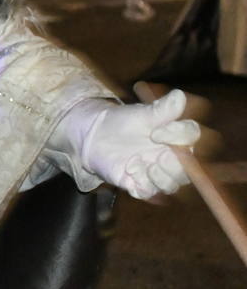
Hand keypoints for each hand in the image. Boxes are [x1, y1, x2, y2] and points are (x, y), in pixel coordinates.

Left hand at [67, 90, 200, 199]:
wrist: (96, 135)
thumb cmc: (124, 122)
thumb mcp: (141, 114)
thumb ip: (162, 110)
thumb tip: (179, 96)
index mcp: (177, 137)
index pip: (192, 137)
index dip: (179, 136)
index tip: (156, 132)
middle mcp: (173, 158)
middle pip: (188, 169)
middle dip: (174, 165)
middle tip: (157, 156)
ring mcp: (158, 174)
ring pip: (171, 185)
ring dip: (159, 178)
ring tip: (138, 163)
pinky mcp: (141, 185)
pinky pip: (148, 193)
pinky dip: (141, 185)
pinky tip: (129, 171)